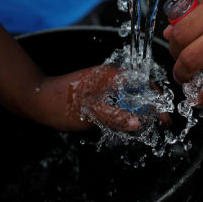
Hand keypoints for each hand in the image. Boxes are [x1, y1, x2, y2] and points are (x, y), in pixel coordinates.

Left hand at [28, 65, 172, 131]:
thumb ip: (115, 118)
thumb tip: (139, 123)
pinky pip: (119, 97)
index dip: (158, 101)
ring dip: (139, 108)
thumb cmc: (61, 105)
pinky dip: (127, 108)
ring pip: (130, 94)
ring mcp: (104, 82)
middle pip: (140, 89)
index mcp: (112, 77)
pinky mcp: (98, 89)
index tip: (164, 118)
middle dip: (151, 106)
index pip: (145, 84)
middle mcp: (110, 76)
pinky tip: (126, 120)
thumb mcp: (90, 115)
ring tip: (145, 125)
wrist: (37, 99)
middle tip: (158, 124)